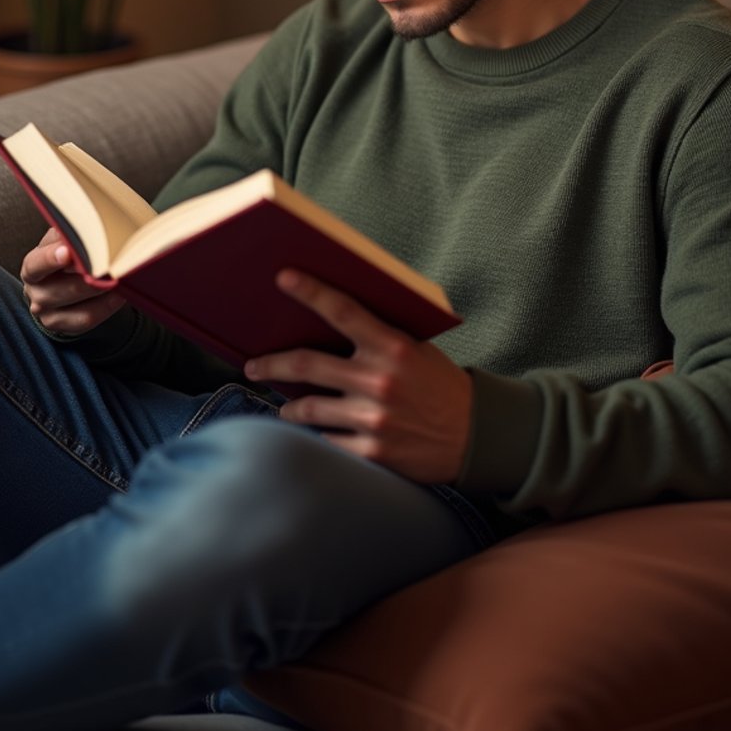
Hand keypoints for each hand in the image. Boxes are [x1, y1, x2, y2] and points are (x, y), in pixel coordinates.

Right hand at [19, 227, 125, 337]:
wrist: (61, 281)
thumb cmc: (65, 256)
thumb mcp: (61, 240)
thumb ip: (68, 234)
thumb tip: (86, 226)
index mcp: (32, 267)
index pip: (35, 265)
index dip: (50, 259)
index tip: (68, 253)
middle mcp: (35, 292)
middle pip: (61, 289)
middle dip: (89, 278)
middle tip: (111, 266)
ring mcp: (47, 313)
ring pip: (77, 306)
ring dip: (102, 293)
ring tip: (121, 279)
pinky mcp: (62, 326)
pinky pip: (87, 319)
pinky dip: (106, 307)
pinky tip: (120, 295)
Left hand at [244, 269, 472, 484]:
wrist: (477, 435)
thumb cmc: (442, 386)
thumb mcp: (419, 350)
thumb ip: (380, 338)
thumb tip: (332, 321)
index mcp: (393, 347)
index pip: (343, 310)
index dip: (310, 292)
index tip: (283, 278)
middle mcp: (379, 381)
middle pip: (307, 364)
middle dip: (272, 364)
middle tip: (253, 365)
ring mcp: (374, 418)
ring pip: (309, 408)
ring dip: (289, 407)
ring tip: (283, 407)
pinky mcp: (373, 451)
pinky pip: (328, 441)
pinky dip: (317, 436)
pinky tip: (312, 434)